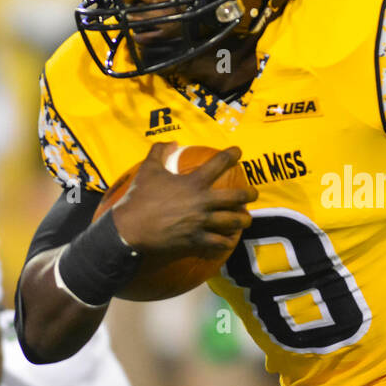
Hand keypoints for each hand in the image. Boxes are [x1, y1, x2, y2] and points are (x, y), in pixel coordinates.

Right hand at [110, 143, 256, 258]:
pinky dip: (226, 242)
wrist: (130, 228)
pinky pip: (218, 243)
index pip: (218, 164)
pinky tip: (229, 241)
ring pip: (232, 222)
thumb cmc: (139, 197)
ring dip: (242, 220)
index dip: (231, 155)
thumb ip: (160, 151)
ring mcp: (201, 223)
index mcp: (193, 183)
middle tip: (254, 193)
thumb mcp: (148, 169)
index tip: (238, 151)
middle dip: (249, 194)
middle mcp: (202, 202)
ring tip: (246, 219)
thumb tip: (172, 142)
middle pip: (236, 198)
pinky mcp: (196, 240)